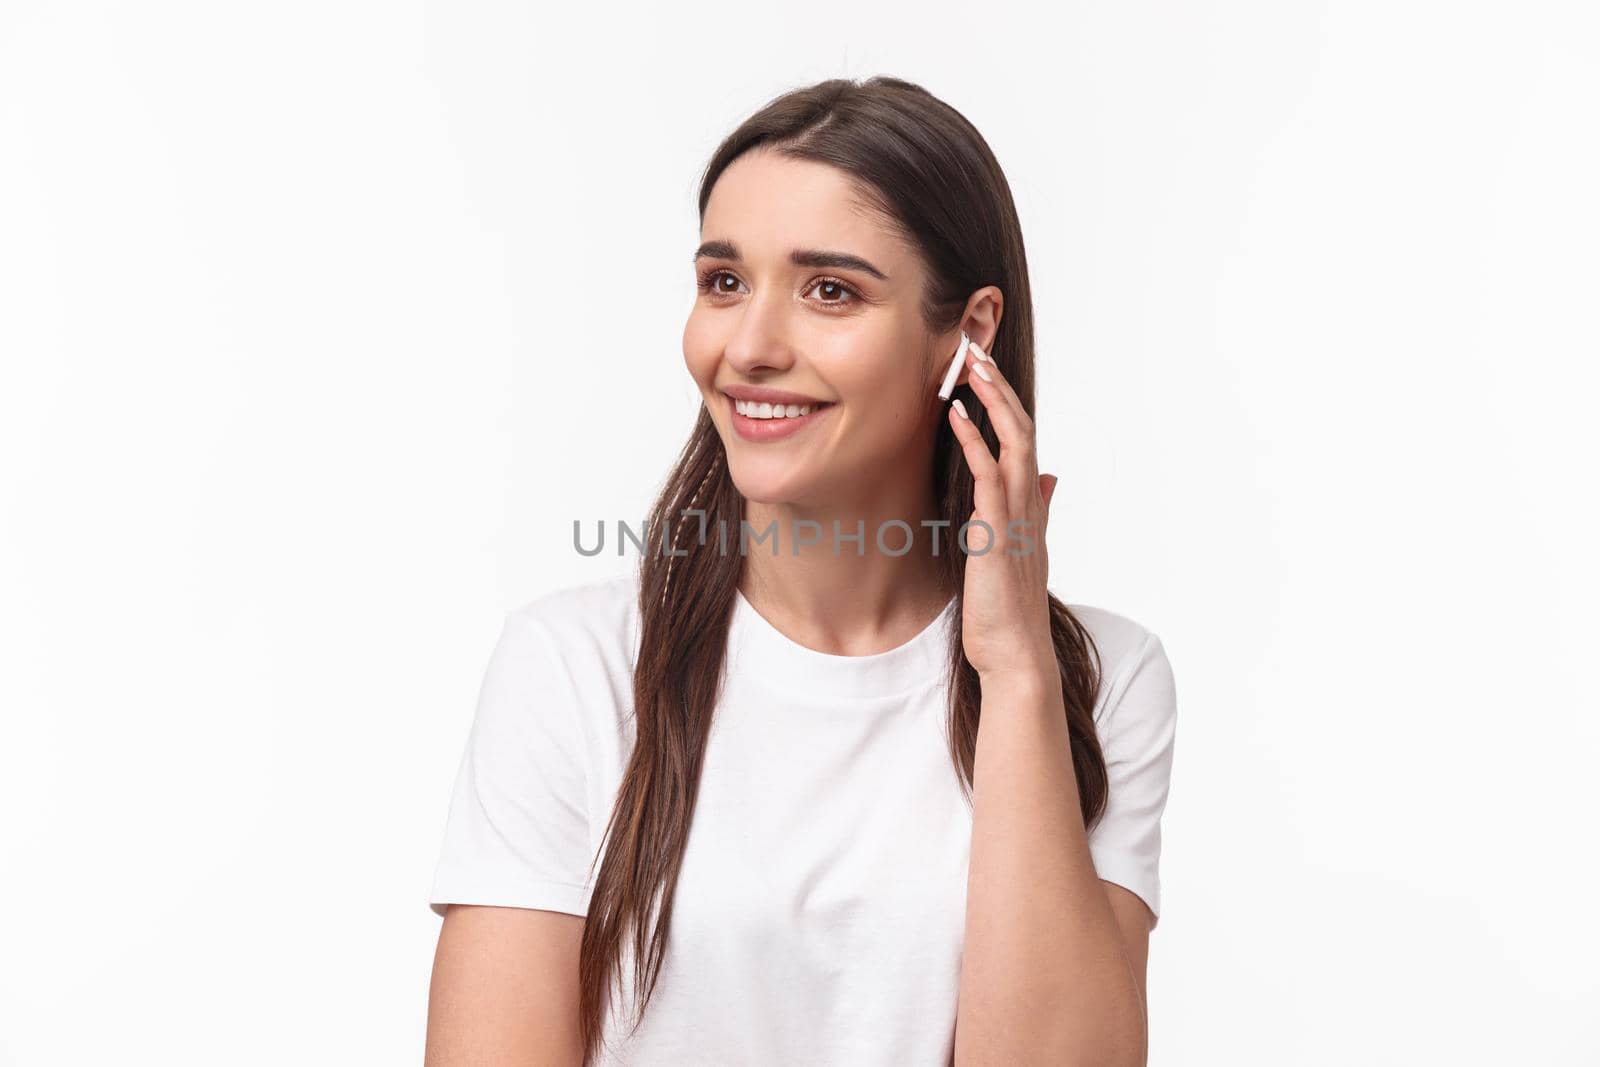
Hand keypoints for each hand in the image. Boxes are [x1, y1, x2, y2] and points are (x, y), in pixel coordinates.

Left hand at [945, 339, 1059, 683]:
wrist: (1015, 654)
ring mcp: (1017, 517)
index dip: (1008, 404)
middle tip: (978, 352)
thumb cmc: (1008, 609)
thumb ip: (1034, 512)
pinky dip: (973, 442)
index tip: (987, 372)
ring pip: (1013, 443)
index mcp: (1031, 507)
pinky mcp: (997, 533)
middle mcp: (1030, 504)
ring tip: (973, 367)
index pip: (1024, 440)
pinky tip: (955, 417)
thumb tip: (1048, 480)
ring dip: (993, 402)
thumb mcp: (1019, 551)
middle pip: (1023, 430)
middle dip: (1001, 389)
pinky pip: (989, 476)